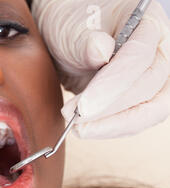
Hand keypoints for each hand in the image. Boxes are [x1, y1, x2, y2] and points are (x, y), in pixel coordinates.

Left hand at [32, 0, 169, 138]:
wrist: (66, 35)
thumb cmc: (72, 23)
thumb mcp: (72, 27)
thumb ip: (85, 41)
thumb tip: (101, 52)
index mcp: (148, 23)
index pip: (139, 58)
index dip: (113, 86)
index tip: (84, 107)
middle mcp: (158, 50)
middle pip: (149, 87)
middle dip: (109, 109)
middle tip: (74, 119)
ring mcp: (151, 75)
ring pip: (149, 109)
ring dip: (111, 125)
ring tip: (77, 128)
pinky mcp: (137, 97)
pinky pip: (133, 117)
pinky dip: (110, 127)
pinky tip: (86, 129)